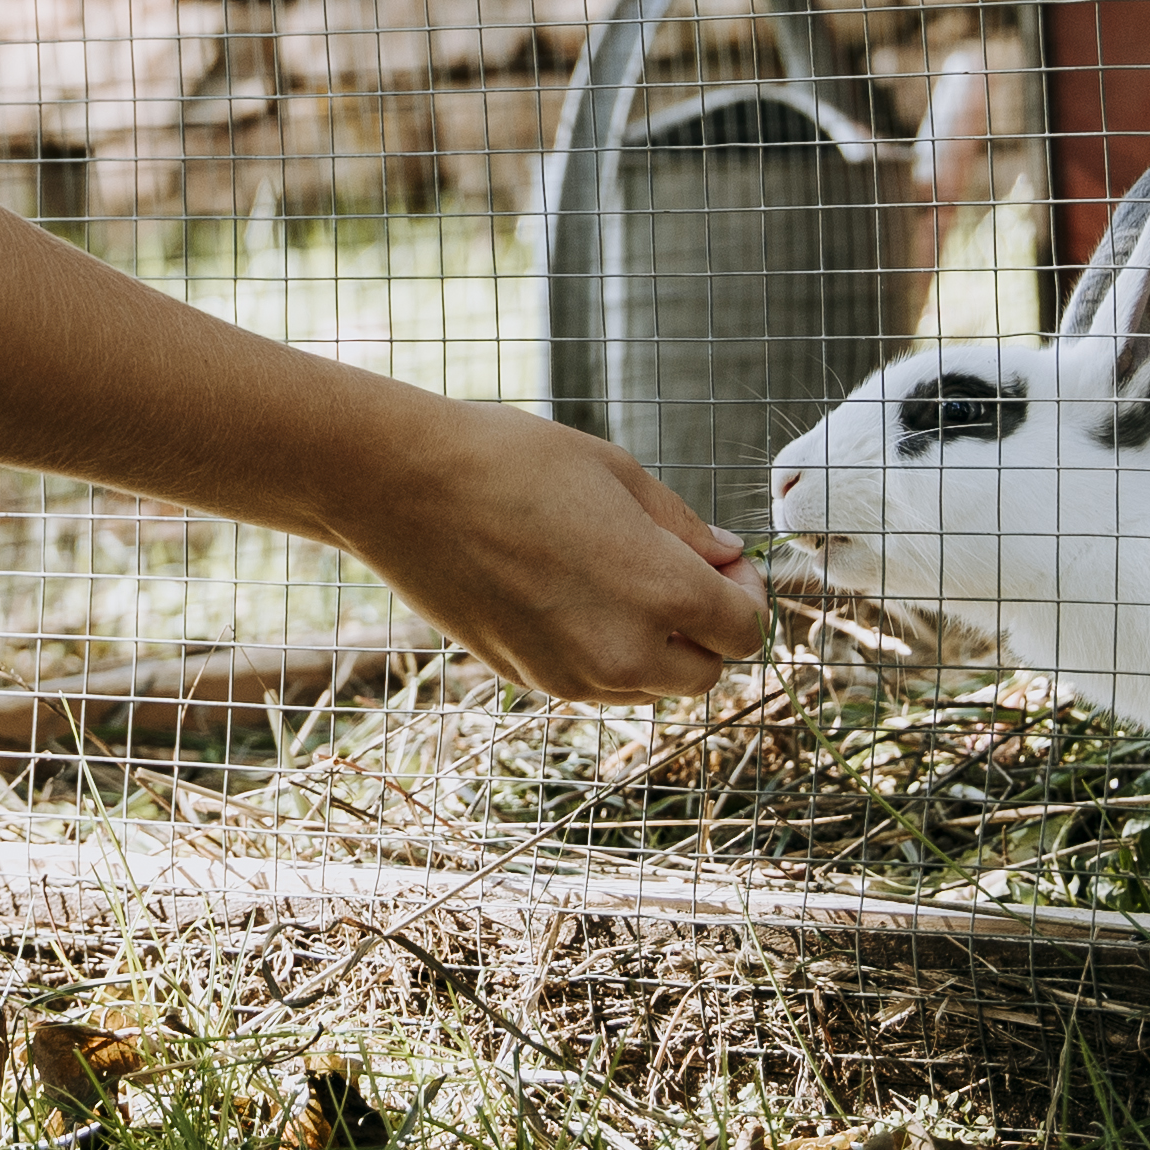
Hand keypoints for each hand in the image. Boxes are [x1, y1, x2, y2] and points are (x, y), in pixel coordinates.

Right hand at [336, 400, 768, 706]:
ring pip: (650, 687)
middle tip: (680, 573)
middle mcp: (624, 651)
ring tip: (619, 580)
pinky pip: (594, 684)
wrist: (401, 488)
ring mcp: (572, 675)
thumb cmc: (512, 462)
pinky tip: (572, 594)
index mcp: (662, 592)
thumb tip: (726, 556)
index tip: (723, 562)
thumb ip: (684, 528)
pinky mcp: (528, 680)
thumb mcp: (618, 474)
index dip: (747, 594)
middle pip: (706, 675)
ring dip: (658, 647)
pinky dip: (605, 654)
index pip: (747, 632)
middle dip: (707, 631)